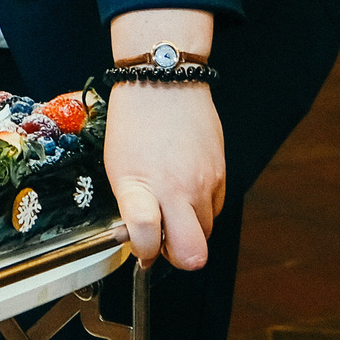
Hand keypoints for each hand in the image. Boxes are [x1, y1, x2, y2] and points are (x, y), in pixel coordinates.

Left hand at [102, 81, 225, 268]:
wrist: (165, 83)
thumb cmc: (134, 120)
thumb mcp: (117, 165)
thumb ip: (130, 205)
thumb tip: (138, 237)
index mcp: (141, 185)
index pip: (146, 236)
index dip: (143, 252)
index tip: (140, 250)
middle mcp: (176, 189)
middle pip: (193, 253)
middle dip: (178, 256)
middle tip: (163, 242)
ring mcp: (204, 184)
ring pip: (206, 232)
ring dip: (189, 230)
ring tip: (171, 208)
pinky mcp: (222, 175)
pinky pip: (216, 209)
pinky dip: (202, 209)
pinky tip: (185, 188)